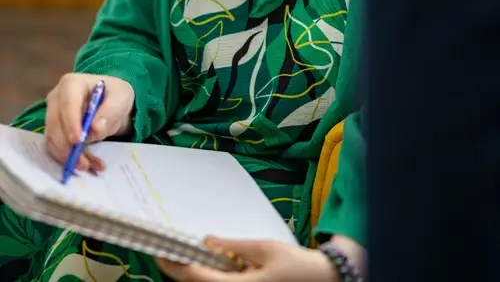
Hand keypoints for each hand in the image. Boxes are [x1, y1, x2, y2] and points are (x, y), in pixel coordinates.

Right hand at [45, 73, 134, 171]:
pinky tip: (88, 164)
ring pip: (53, 139)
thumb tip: (95, 129)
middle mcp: (57, 98)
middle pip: (55, 124)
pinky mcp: (53, 130)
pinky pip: (56, 148)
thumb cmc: (115, 95)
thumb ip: (110, 111)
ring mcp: (52, 114)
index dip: (71, 123)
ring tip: (88, 166)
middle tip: (83, 163)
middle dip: (67, 146)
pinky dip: (69, 159)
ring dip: (67, 156)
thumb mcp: (121, 97)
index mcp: (72, 83)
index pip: (68, 103)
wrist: (111, 101)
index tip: (78, 141)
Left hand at [155, 238, 336, 281]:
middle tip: (162, 253)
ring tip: (177, 256)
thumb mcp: (263, 248)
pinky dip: (207, 277)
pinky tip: (203, 263)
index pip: (197, 279)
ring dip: (191, 275)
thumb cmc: (294, 264)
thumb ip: (234, 246)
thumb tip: (207, 241)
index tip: (160, 251)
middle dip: (177, 271)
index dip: (175, 266)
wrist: (320, 280)